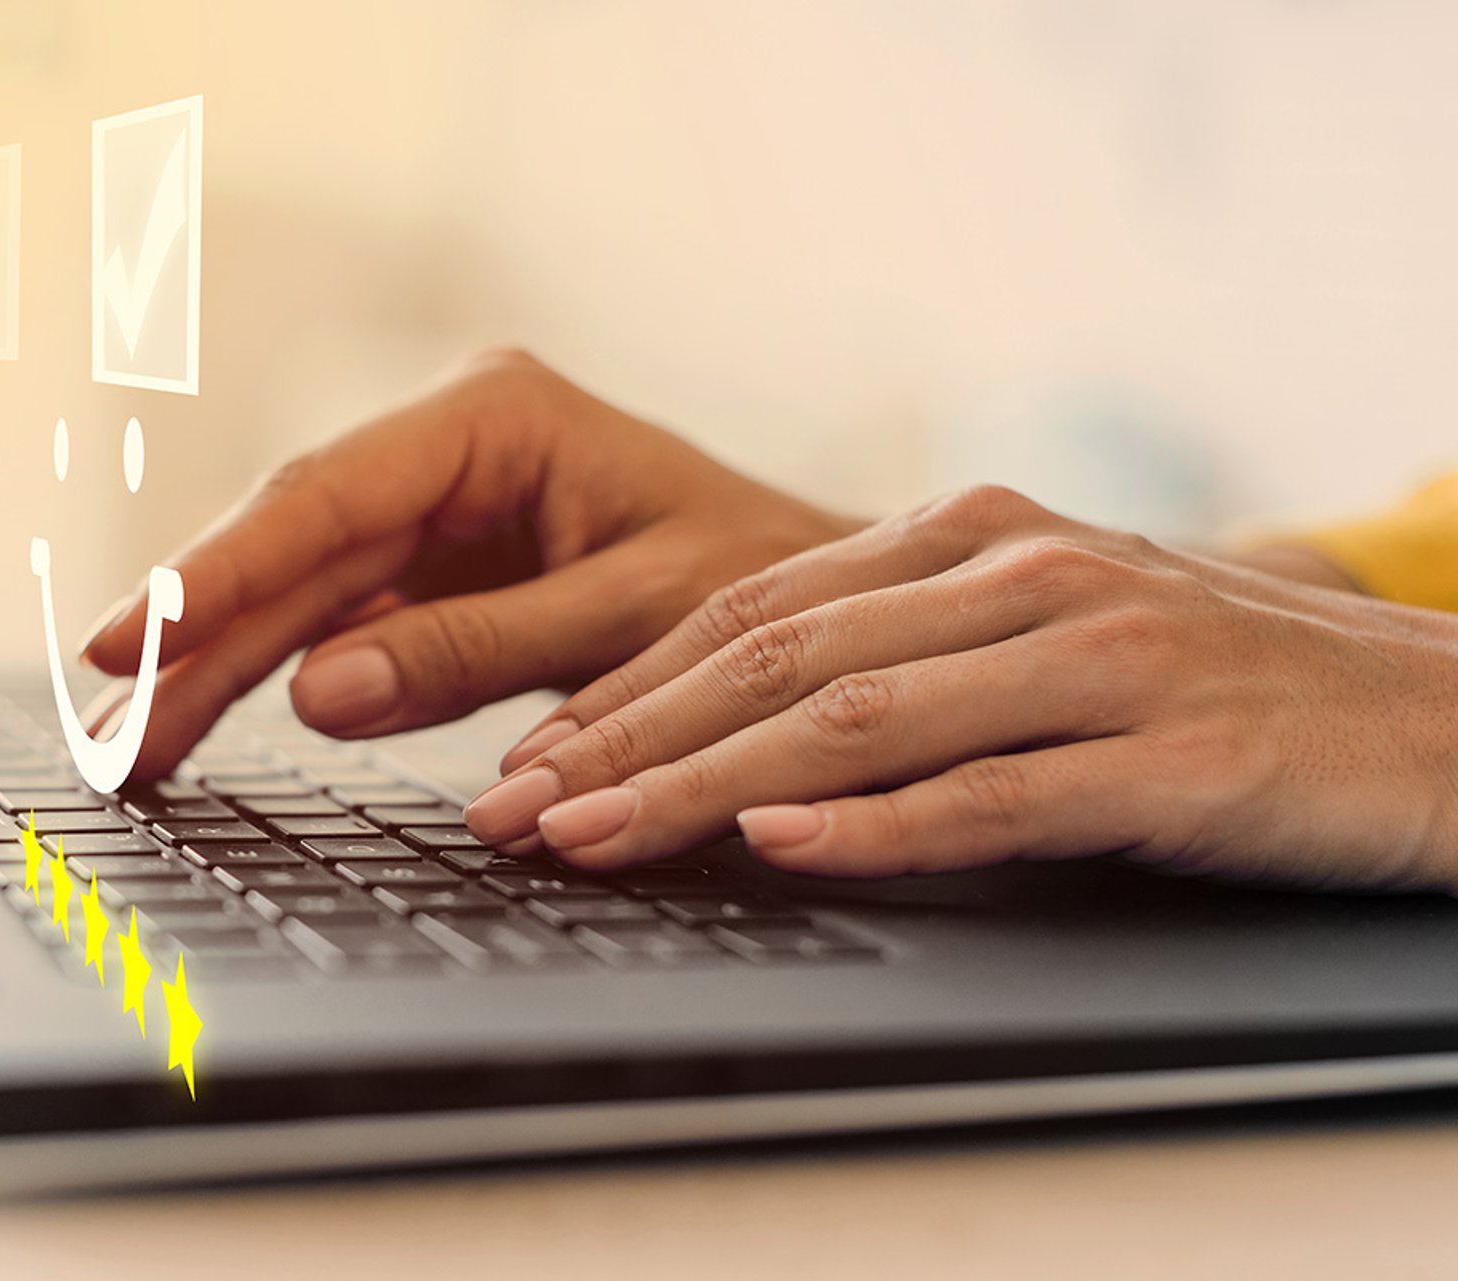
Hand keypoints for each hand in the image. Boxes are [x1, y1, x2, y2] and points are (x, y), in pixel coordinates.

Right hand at [81, 350, 860, 779]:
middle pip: (292, 548)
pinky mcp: (444, 573)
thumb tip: (320, 690)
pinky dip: (276, 678)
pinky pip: (341, 626)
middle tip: (109, 733)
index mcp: (498, 418)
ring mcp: (442, 512)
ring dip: (215, 668)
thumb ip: (478, 649)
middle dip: (194, 639)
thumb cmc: (769, 583)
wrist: (834, 604)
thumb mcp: (633, 615)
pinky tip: (203, 723)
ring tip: (133, 750)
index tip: (121, 643)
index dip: (216, 575)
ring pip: (301, 591)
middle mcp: (453, 450)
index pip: (326, 498)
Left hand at [464, 485, 1457, 892]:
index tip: (530, 755)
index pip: (754, 609)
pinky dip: (882, 823)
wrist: (1437, 714)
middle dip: (627, 739)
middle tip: (517, 808)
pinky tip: (786, 846)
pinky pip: (999, 790)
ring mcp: (1098, 655)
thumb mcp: (1042, 634)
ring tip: (598, 836)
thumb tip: (739, 744)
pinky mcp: (1173, 751)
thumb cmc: (1214, 683)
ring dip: (707, 784)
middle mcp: (1019, 573)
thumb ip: (905, 658)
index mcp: (972, 536)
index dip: (627, 687)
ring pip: (861, 719)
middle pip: (777, 657)